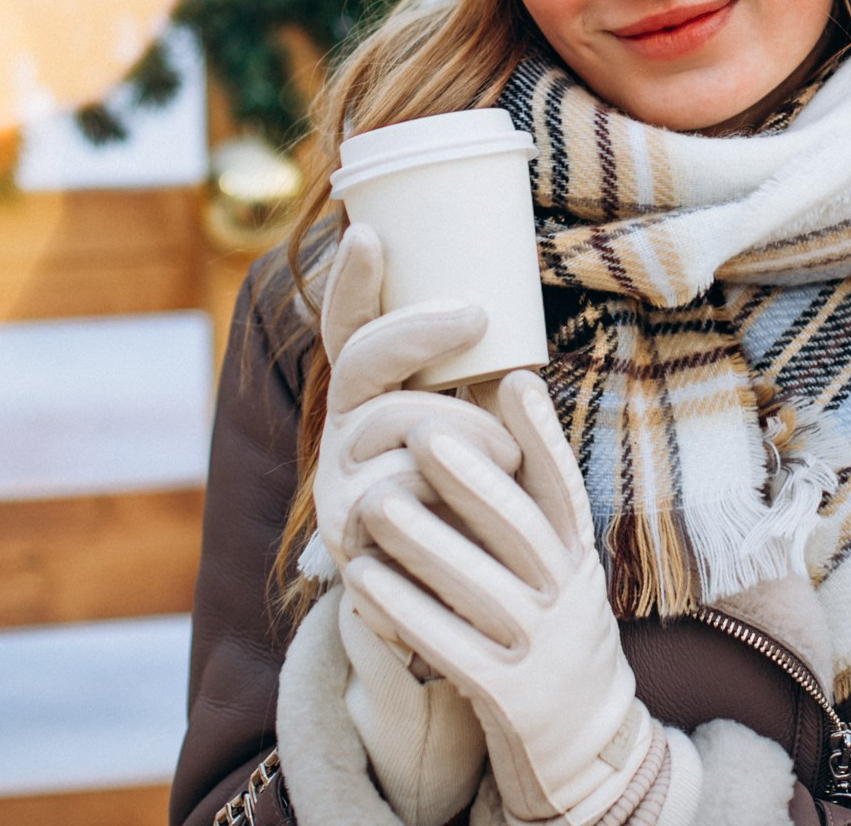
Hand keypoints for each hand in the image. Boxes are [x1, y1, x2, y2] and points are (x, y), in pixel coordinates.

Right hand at [313, 223, 523, 576]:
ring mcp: (338, 484)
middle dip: (422, 329)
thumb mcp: (485, 434)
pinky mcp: (347, 536)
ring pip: (399, 419)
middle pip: (365, 359)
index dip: (350, 283)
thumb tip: (513, 302)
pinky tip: (465, 515)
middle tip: (476, 314)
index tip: (366, 233)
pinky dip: (448, 495)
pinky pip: (399, 487)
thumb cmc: (484, 509)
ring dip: (470, 431)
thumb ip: (483, 382)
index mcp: (371, 400)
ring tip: (506, 461)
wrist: (463, 616)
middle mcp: (343, 432)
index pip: (346, 331)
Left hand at [348, 370, 666, 825]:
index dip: (543, 436)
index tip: (516, 381)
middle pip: (522, 531)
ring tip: (377, 502)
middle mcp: (566, 596)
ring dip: (427, 543)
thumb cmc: (549, 625)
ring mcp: (540, 647)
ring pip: (482, 589)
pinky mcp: (507, 695)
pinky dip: (407, 611)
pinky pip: (451, 648)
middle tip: (423, 431)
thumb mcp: (559, 565)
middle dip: (474, 480)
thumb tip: (501, 397)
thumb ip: (529, 505)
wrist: (583, 738)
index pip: (564, 488)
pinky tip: (364, 578)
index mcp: (576, 555)